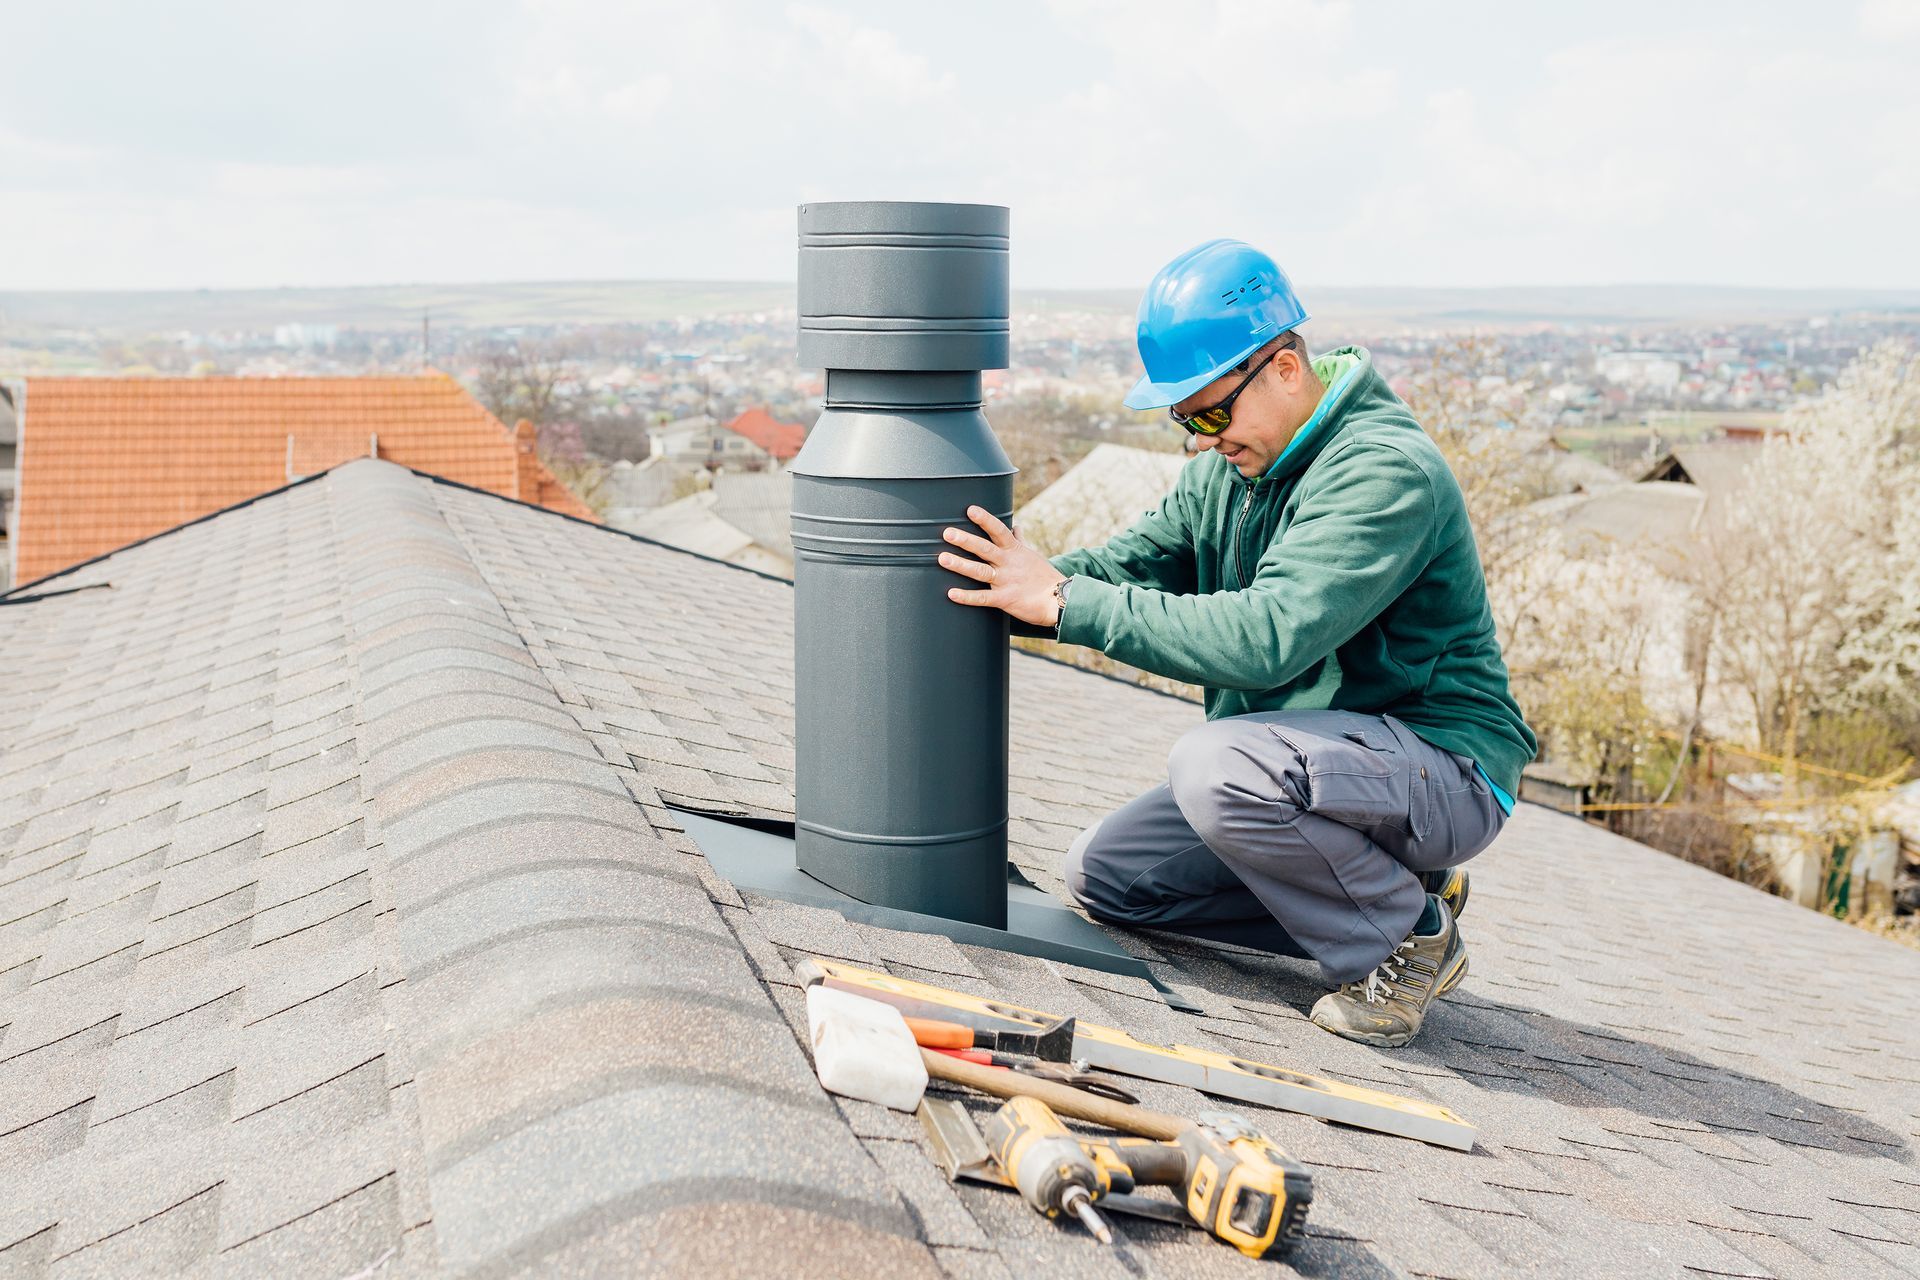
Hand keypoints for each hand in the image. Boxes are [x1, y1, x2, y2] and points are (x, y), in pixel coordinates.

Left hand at [940, 505, 1065, 626]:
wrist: (1060, 600)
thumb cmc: (1044, 576)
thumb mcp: (1032, 555)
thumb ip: (1020, 540)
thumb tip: (1017, 526)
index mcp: (1015, 550)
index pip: (999, 530)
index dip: (985, 519)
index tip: (970, 509)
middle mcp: (1009, 563)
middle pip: (985, 549)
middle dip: (966, 540)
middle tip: (947, 532)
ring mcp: (1006, 581)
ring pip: (980, 571)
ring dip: (961, 565)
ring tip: (942, 559)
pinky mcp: (1005, 599)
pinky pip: (983, 598)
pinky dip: (967, 597)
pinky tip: (951, 593)